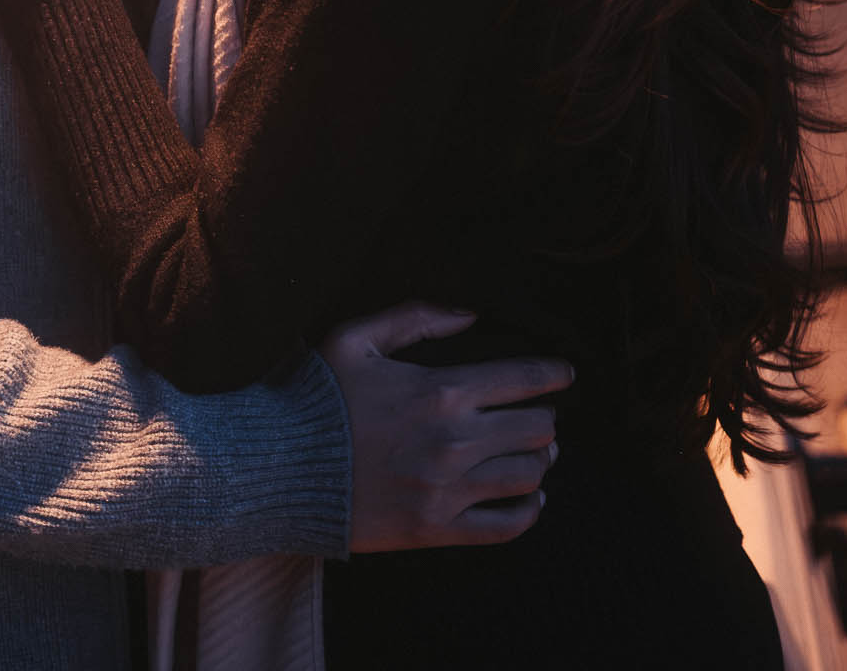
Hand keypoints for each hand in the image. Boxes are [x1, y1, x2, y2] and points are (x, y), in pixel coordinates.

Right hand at [322, 304, 569, 551]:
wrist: (280, 468)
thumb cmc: (317, 397)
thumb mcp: (356, 337)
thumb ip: (416, 317)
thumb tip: (470, 315)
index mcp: (440, 391)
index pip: (522, 380)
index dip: (553, 374)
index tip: (566, 373)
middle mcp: (454, 442)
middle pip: (535, 430)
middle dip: (544, 418)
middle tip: (541, 415)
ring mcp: (448, 491)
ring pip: (527, 476)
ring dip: (539, 461)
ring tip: (537, 453)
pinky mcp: (437, 530)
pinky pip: (504, 527)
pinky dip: (528, 513)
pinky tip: (530, 500)